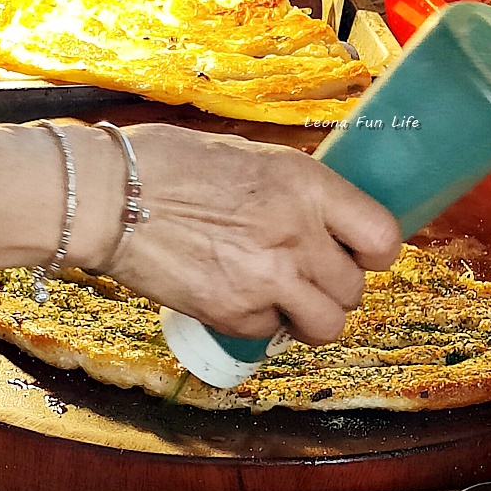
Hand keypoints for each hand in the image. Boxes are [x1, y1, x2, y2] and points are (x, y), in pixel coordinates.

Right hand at [91, 125, 400, 345]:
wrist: (107, 198)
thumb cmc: (169, 165)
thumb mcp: (252, 158)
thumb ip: (296, 191)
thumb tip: (325, 217)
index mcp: (307, 186)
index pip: (383, 237)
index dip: (376, 251)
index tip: (361, 252)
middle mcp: (297, 235)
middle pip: (355, 288)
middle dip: (336, 285)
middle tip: (308, 273)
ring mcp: (268, 279)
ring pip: (327, 324)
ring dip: (311, 315)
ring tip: (285, 298)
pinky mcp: (234, 314)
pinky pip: (272, 332)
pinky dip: (260, 322)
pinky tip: (236, 294)